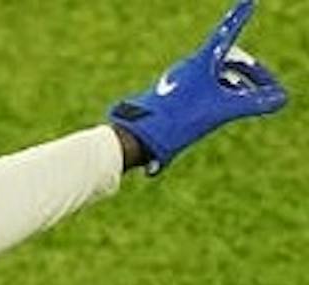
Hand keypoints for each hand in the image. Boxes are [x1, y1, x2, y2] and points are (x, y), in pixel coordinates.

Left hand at [109, 0, 285, 174]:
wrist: (134, 140)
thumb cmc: (175, 120)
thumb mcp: (221, 110)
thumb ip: (253, 103)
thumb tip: (280, 98)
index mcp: (201, 62)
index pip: (227, 34)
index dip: (239, 17)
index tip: (248, 1)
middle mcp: (188, 69)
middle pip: (226, 64)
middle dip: (250, 75)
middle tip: (267, 90)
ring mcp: (177, 86)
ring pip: (213, 83)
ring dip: (233, 92)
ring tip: (245, 106)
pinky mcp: (169, 103)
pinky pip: (199, 98)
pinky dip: (215, 105)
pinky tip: (212, 121)